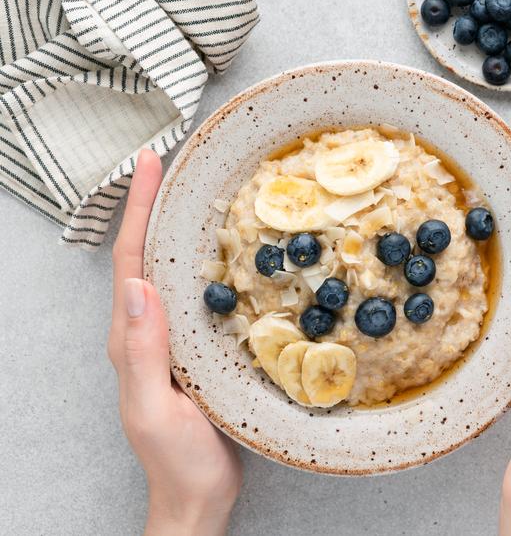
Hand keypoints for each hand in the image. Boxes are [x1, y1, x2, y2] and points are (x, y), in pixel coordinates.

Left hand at [107, 149, 241, 535]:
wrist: (198, 497)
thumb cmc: (179, 460)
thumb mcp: (157, 408)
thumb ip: (144, 352)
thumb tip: (136, 286)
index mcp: (133, 338)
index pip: (131, 260)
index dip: (138, 209)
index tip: (150, 163)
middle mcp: (150, 330)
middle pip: (146, 253)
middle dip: (154, 204)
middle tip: (173, 159)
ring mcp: (175, 339)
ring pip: (173, 269)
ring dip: (180, 225)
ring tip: (200, 188)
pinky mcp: (200, 349)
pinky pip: (200, 293)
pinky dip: (209, 260)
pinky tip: (233, 250)